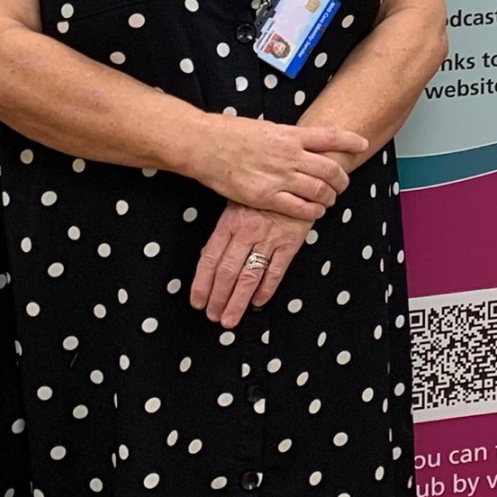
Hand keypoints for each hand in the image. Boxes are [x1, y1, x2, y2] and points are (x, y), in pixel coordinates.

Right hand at [191, 116, 367, 221]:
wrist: (205, 145)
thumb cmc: (232, 133)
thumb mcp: (267, 127)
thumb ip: (288, 138)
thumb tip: (303, 143)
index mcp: (290, 134)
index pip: (330, 136)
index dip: (350, 140)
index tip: (362, 143)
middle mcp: (290, 155)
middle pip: (330, 168)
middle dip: (341, 178)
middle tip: (343, 183)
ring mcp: (280, 176)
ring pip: (319, 190)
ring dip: (329, 196)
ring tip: (330, 199)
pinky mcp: (267, 196)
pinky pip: (299, 208)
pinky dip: (312, 211)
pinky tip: (315, 212)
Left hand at [192, 203, 310, 327]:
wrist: (299, 178)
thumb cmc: (263, 191)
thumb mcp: (236, 202)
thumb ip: (224, 230)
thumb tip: (209, 256)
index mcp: (230, 221)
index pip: (210, 258)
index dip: (202, 283)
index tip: (197, 301)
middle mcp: (248, 232)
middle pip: (228, 272)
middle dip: (218, 298)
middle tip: (213, 317)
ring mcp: (270, 238)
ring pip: (249, 276)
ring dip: (238, 301)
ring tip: (230, 319)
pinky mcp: (291, 242)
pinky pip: (276, 271)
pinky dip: (266, 290)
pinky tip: (258, 302)